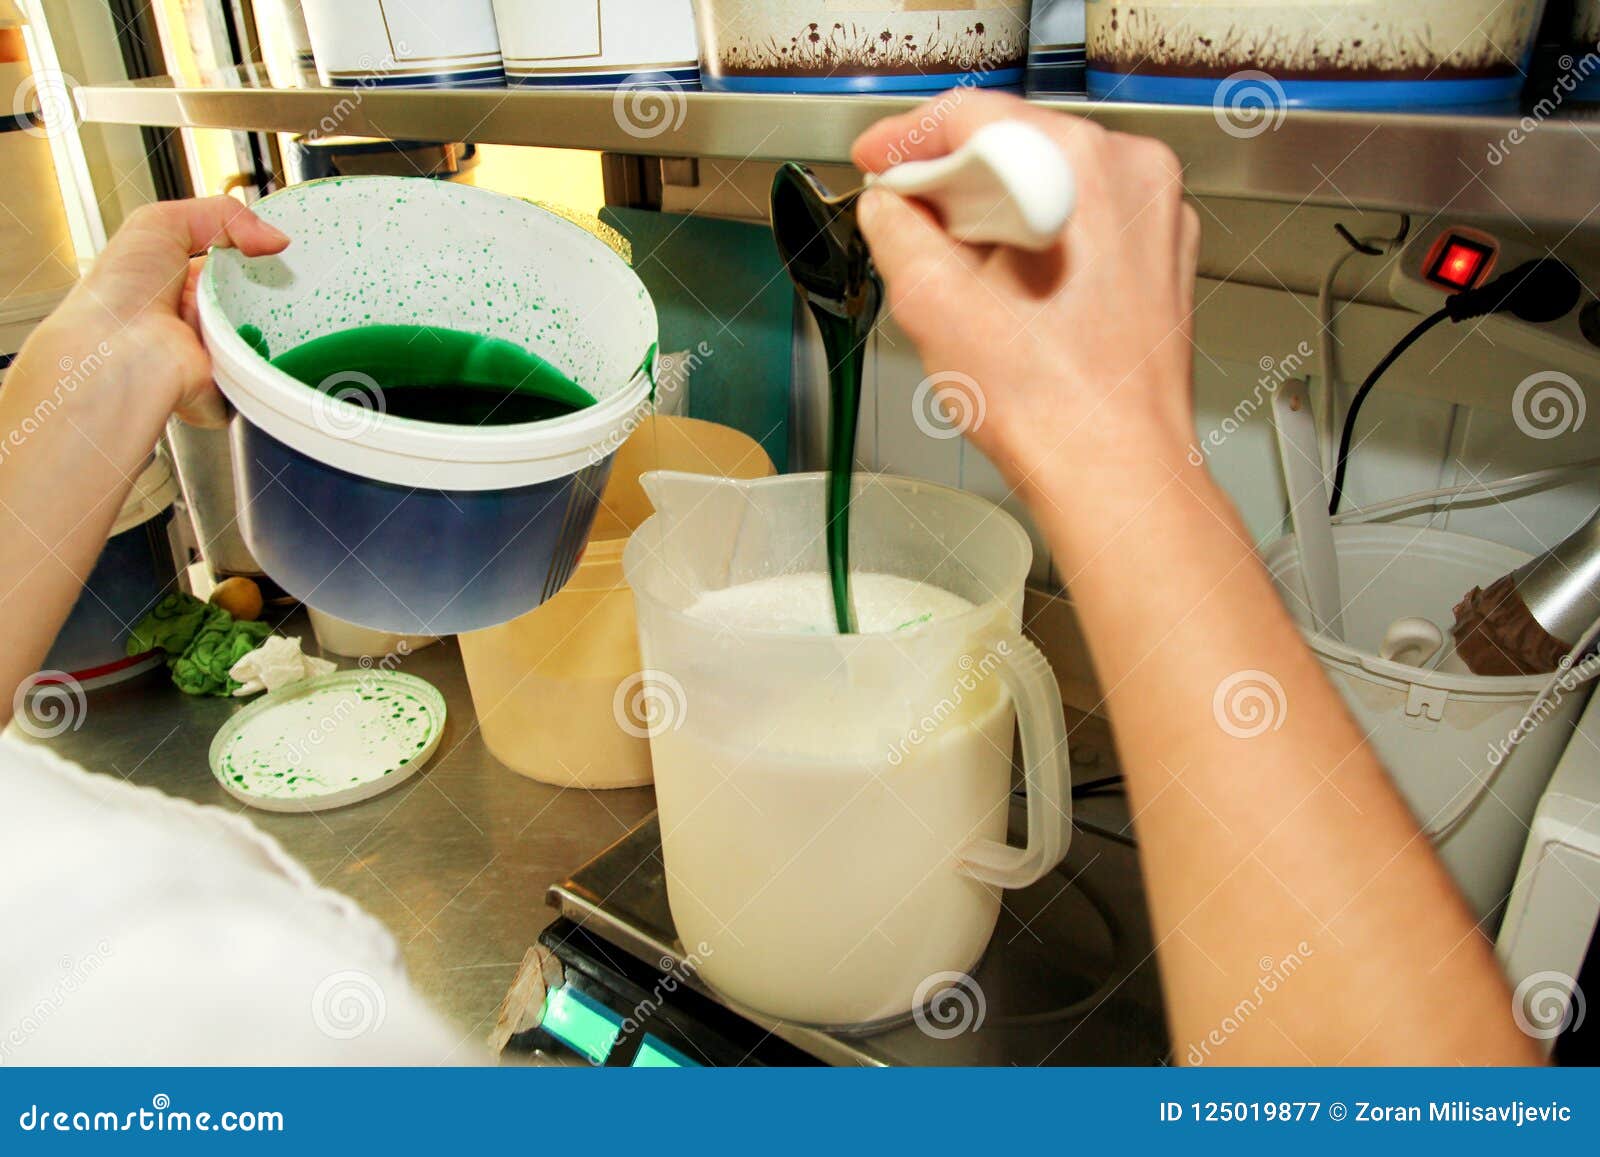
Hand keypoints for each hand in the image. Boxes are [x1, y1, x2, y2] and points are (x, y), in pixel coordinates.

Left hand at [31, 196, 288, 426]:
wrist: (118, 356)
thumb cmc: (118, 294)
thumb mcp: (159, 224)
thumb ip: (221, 216)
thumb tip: (275, 238)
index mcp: (173, 284)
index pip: (224, 265)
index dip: (251, 253)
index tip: (275, 247)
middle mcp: (192, 320)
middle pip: (250, 301)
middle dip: (271, 289)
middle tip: (286, 278)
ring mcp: (210, 355)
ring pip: (263, 336)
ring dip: (273, 323)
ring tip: (280, 309)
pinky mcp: (227, 385)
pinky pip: (264, 371)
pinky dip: (272, 361)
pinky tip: (273, 345)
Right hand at [852, 91, 1200, 495]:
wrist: (1114, 470)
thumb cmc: (1049, 404)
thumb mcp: (933, 302)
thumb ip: (895, 229)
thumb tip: (888, 207)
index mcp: (1077, 165)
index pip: (972, 114)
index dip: (906, 138)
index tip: (875, 161)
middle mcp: (1131, 174)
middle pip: (1016, 145)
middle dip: (954, 182)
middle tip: (910, 227)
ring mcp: (1155, 216)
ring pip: (1052, 183)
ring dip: (998, 215)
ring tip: (969, 280)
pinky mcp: (1161, 256)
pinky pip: (1087, 222)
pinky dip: (1044, 243)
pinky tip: (1017, 300)